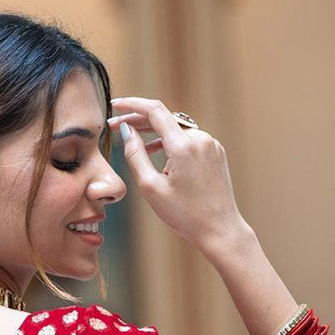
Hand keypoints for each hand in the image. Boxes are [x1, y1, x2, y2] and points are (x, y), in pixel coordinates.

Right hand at [109, 96, 245, 254]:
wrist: (220, 229)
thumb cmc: (185, 215)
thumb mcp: (151, 188)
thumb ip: (135, 155)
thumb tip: (127, 130)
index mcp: (183, 146)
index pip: (153, 110)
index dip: (131, 105)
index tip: (114, 106)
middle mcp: (200, 138)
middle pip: (164, 118)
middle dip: (139, 120)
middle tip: (116, 127)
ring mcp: (210, 144)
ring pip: (177, 129)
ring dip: (155, 133)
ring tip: (136, 143)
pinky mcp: (216, 152)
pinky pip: (189, 139)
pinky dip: (171, 142)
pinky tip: (159, 155)